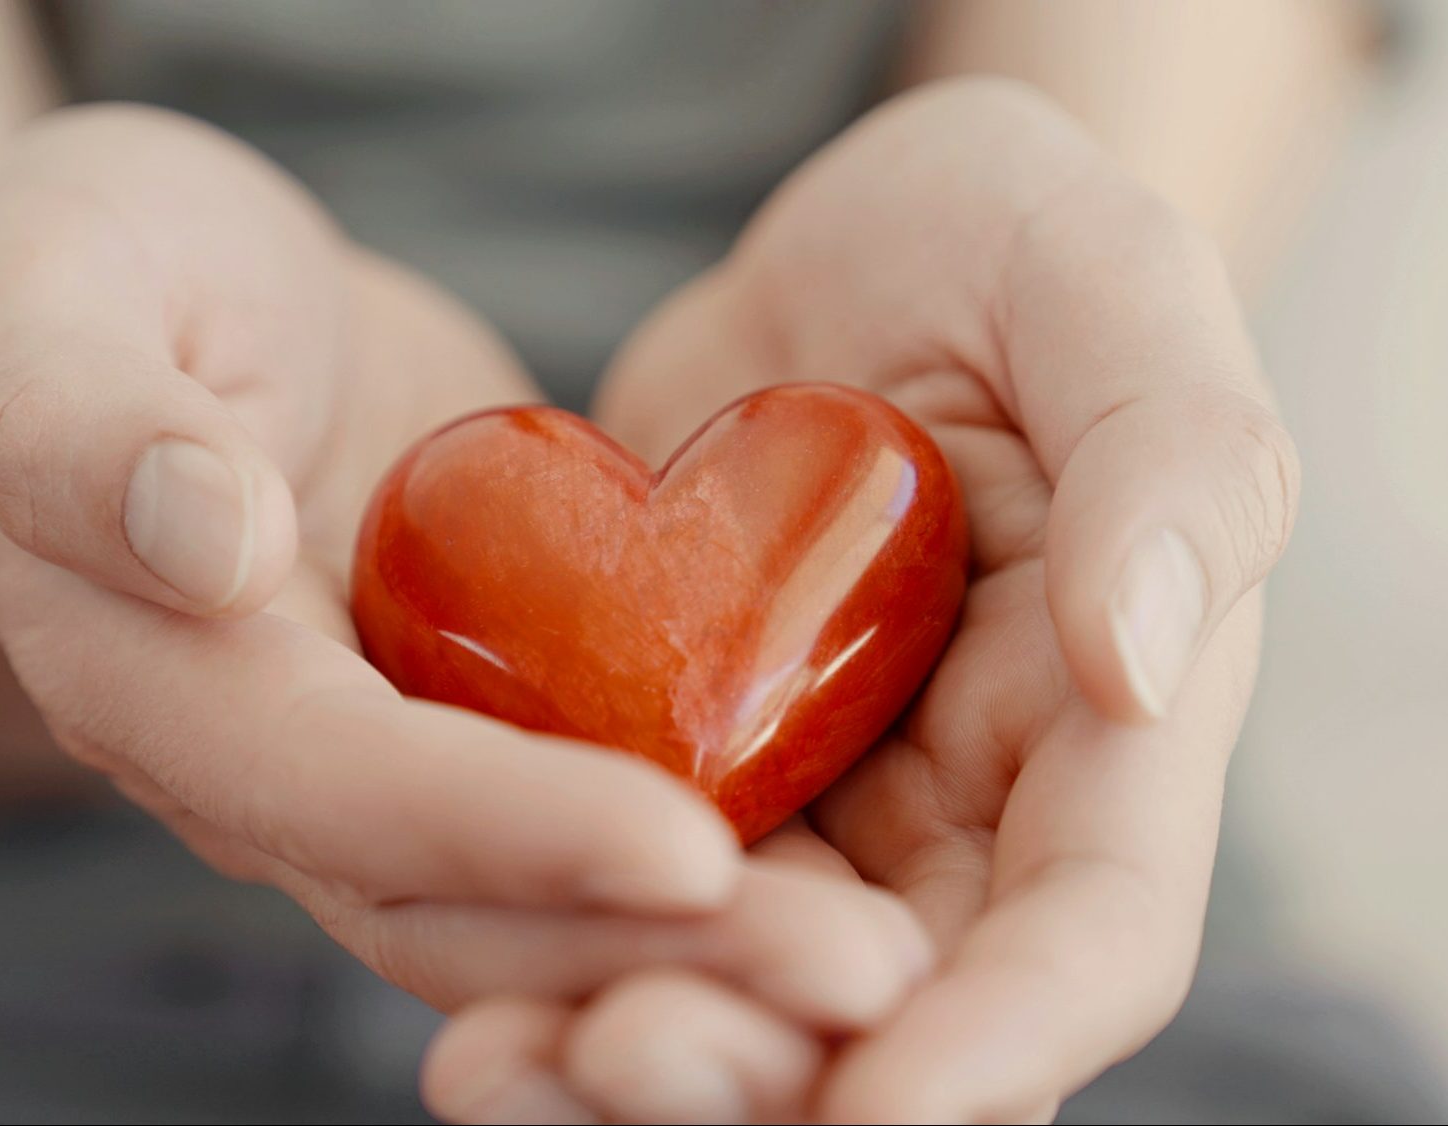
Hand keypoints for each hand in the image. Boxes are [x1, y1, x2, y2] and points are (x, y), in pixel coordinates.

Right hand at [0, 106, 932, 1033]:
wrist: (178, 309)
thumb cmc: (94, 277)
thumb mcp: (51, 304)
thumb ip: (90, 426)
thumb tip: (204, 541)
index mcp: (171, 679)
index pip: (341, 790)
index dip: (508, 831)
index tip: (689, 854)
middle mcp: (283, 766)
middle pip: (465, 902)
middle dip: (657, 949)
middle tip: (861, 974)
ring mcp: (389, 752)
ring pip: (544, 898)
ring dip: (711, 944)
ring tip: (879, 962)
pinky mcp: (480, 712)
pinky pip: (590, 811)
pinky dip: (706, 867)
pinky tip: (844, 877)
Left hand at [424, 79, 1298, 1123]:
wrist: (842, 248)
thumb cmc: (995, 239)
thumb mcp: (1099, 280)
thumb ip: (1170, 451)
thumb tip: (1142, 659)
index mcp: (1107, 715)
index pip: (1089, 932)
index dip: (1000, 1041)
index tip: (881, 1111)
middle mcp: (971, 797)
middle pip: (898, 1012)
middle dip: (774, 1074)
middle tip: (619, 1058)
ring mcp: (826, 793)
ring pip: (754, 992)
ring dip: (637, 1052)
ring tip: (499, 1066)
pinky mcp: (694, 760)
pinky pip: (632, 896)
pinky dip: (557, 956)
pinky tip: (464, 992)